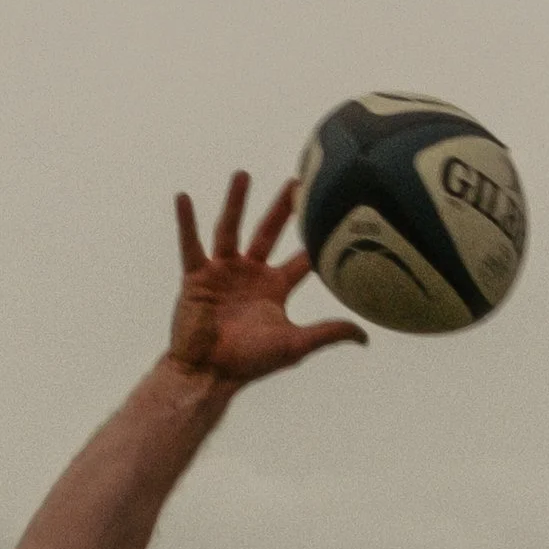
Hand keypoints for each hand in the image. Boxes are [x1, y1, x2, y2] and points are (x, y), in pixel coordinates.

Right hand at [169, 174, 364, 387]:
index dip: (315, 240)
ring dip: (236, 202)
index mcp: (274, 288)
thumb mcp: (294, 344)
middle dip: (283, 208)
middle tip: (296, 180)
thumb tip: (365, 336)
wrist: (209, 373)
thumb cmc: (250, 362)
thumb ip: (327, 333)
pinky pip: (190, 244)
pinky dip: (186, 222)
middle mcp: (249, 273)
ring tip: (243, 174)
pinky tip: (183, 198)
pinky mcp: (196, 276)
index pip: (301, 258)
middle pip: (269, 233)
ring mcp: (222, 272)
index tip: (332, 214)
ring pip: (230, 229)